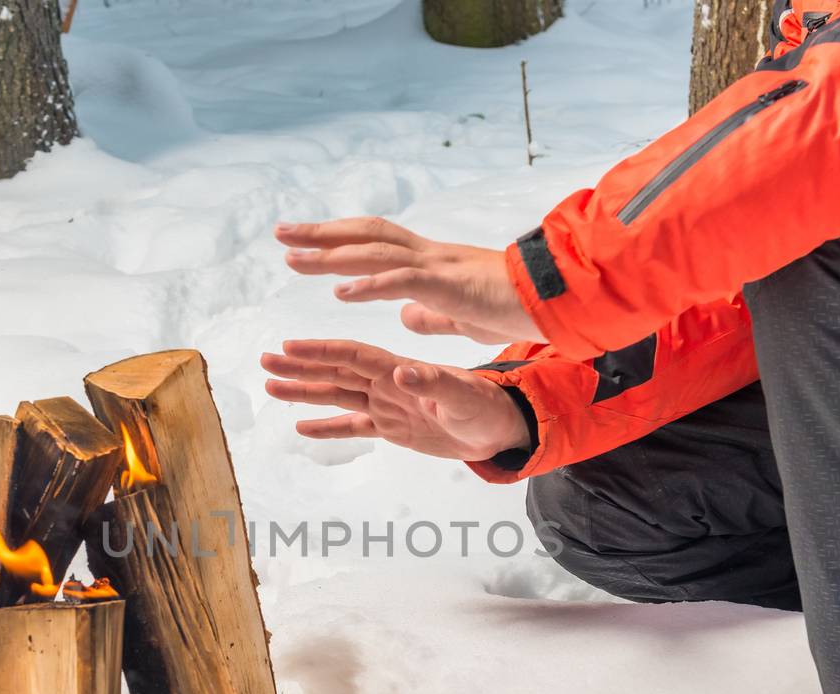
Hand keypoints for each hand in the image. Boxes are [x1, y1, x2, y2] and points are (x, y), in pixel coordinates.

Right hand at [262, 339, 531, 460]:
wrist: (499, 427)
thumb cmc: (485, 407)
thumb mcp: (462, 396)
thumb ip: (432, 383)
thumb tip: (401, 372)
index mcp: (399, 369)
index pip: (353, 356)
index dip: (321, 351)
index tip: (290, 346)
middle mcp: (386, 382)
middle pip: (335, 372)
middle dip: (300, 367)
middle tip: (265, 360)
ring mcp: (386, 404)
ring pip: (336, 395)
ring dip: (304, 391)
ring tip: (270, 386)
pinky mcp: (391, 427)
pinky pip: (353, 426)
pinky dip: (328, 426)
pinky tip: (301, 426)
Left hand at [276, 218, 542, 344]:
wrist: (559, 302)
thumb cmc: (517, 308)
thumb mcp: (463, 315)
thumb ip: (432, 312)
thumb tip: (404, 314)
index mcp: (431, 263)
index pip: (376, 244)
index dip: (339, 241)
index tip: (303, 242)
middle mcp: (430, 256)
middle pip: (366, 236)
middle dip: (321, 234)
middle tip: (280, 233)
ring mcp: (440, 267)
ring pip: (376, 252)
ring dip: (332, 254)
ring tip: (293, 258)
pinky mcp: (453, 285)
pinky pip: (405, 281)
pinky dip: (371, 285)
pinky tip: (342, 292)